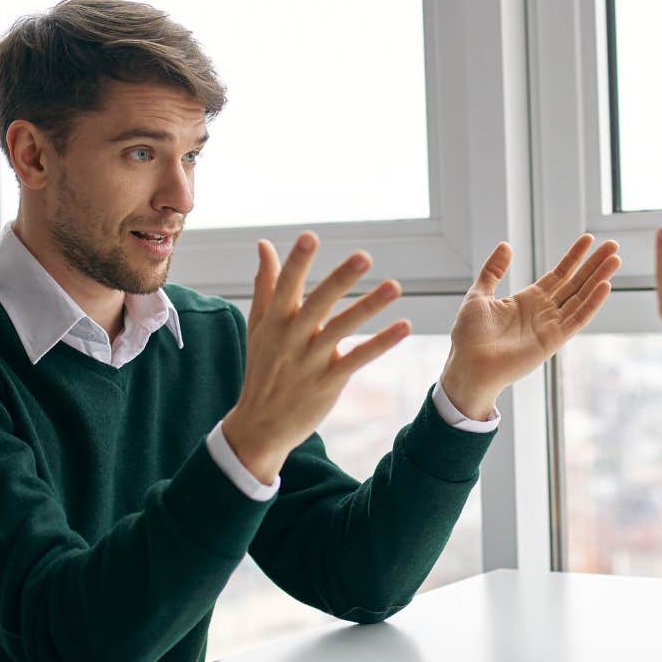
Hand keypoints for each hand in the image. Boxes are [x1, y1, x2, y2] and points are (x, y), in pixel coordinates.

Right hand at [222, 233, 410, 483]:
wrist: (260, 425)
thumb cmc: (262, 369)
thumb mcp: (258, 326)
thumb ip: (265, 284)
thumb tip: (265, 244)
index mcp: (274, 321)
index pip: (285, 285)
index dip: (297, 261)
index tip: (309, 236)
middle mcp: (291, 338)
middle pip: (318, 304)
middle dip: (340, 279)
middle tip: (364, 256)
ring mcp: (310, 361)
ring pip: (341, 329)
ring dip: (369, 307)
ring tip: (395, 286)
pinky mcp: (328, 382)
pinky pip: (357, 359)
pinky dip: (380, 343)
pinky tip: (403, 326)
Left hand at [439, 235, 620, 419]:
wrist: (467, 364)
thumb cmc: (469, 335)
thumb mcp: (479, 294)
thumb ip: (494, 270)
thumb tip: (507, 245)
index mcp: (527, 300)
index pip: (558, 274)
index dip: (574, 257)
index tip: (589, 239)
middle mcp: (543, 311)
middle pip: (575, 283)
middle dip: (594, 264)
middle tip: (613, 245)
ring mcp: (550, 326)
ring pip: (581, 298)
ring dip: (599, 279)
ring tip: (615, 259)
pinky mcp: (553, 341)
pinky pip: (577, 319)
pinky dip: (592, 304)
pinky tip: (604, 286)